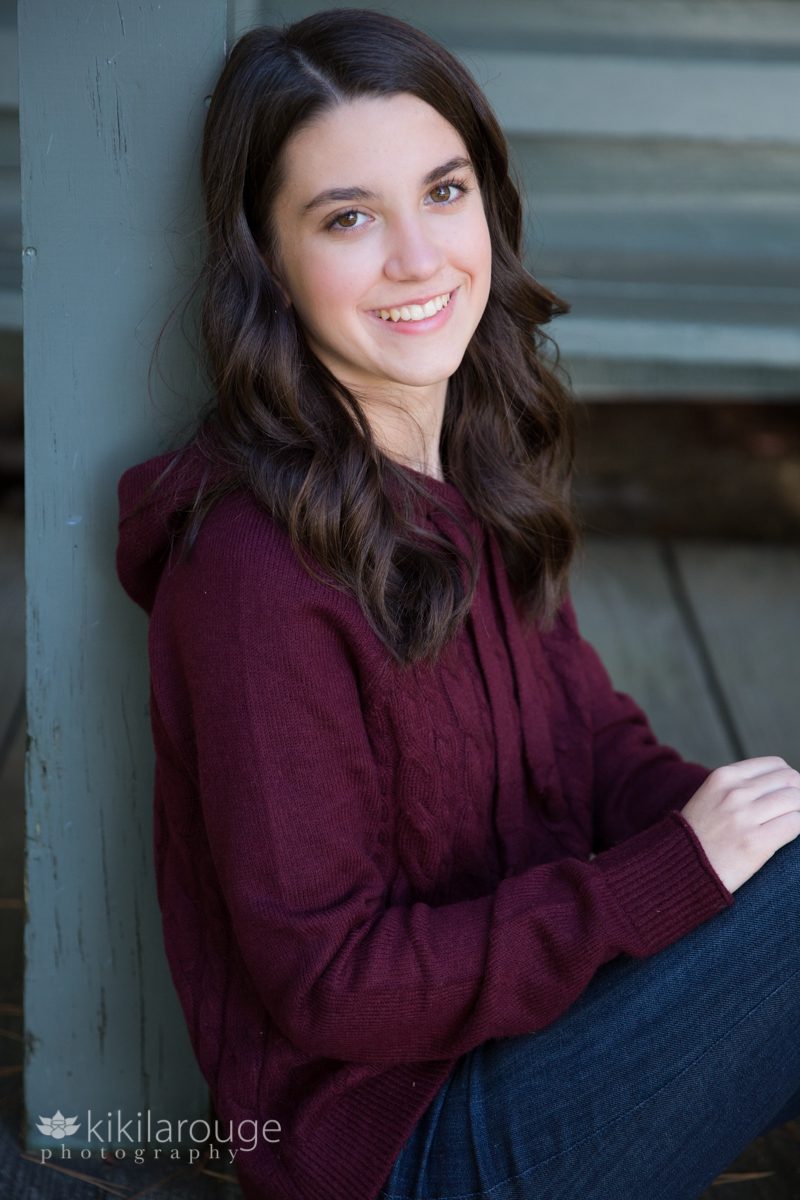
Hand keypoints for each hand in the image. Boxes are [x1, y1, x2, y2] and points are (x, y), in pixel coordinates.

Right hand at [681, 756, 799, 892]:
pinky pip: (795, 824)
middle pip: (790, 780)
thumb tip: (784, 784)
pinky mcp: (756, 842)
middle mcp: (734, 792)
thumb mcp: (711, 797)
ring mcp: (745, 817)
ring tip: (788, 825)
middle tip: (791, 812)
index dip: (788, 780)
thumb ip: (740, 787)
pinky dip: (798, 828)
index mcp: (723, 776)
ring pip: (796, 801)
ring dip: (798, 812)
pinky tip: (788, 836)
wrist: (678, 869)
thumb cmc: (699, 836)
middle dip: (798, 795)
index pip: (776, 765)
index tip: (787, 796)